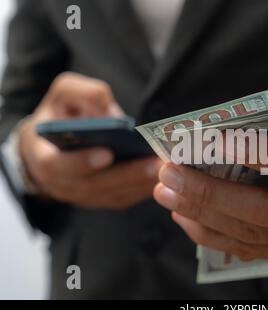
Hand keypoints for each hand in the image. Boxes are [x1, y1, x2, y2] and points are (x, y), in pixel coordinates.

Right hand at [20, 72, 161, 209]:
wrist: (54, 142)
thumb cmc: (60, 114)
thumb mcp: (63, 95)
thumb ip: (83, 94)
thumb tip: (110, 110)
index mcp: (44, 157)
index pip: (59, 166)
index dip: (82, 162)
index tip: (107, 153)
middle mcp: (62, 183)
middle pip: (94, 186)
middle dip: (126, 174)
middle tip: (153, 164)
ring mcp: (82, 195)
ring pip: (113, 195)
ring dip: (141, 184)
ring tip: (165, 168)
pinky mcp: (101, 198)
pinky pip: (123, 198)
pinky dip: (143, 189)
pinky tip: (163, 176)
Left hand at [154, 134, 267, 263]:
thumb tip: (230, 134)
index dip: (258, 150)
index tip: (213, 137)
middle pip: (265, 209)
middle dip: (210, 191)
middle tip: (171, 172)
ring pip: (252, 235)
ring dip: (203, 214)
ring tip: (167, 193)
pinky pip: (252, 251)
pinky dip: (214, 235)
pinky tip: (186, 218)